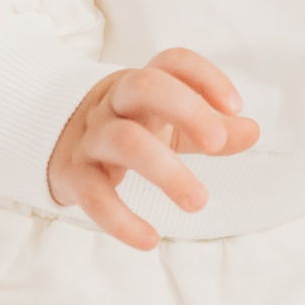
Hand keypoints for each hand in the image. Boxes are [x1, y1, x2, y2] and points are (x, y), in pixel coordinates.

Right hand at [47, 48, 257, 253]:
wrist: (51, 140)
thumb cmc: (127, 127)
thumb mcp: (168, 123)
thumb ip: (211, 129)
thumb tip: (253, 130)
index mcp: (141, 85)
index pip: (172, 63)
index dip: (204, 77)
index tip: (235, 106)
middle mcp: (114, 104)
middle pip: (146, 86)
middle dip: (187, 110)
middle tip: (216, 145)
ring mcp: (91, 137)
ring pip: (125, 142)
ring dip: (167, 171)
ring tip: (198, 202)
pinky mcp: (73, 175)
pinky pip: (94, 195)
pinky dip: (121, 220)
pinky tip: (150, 240)